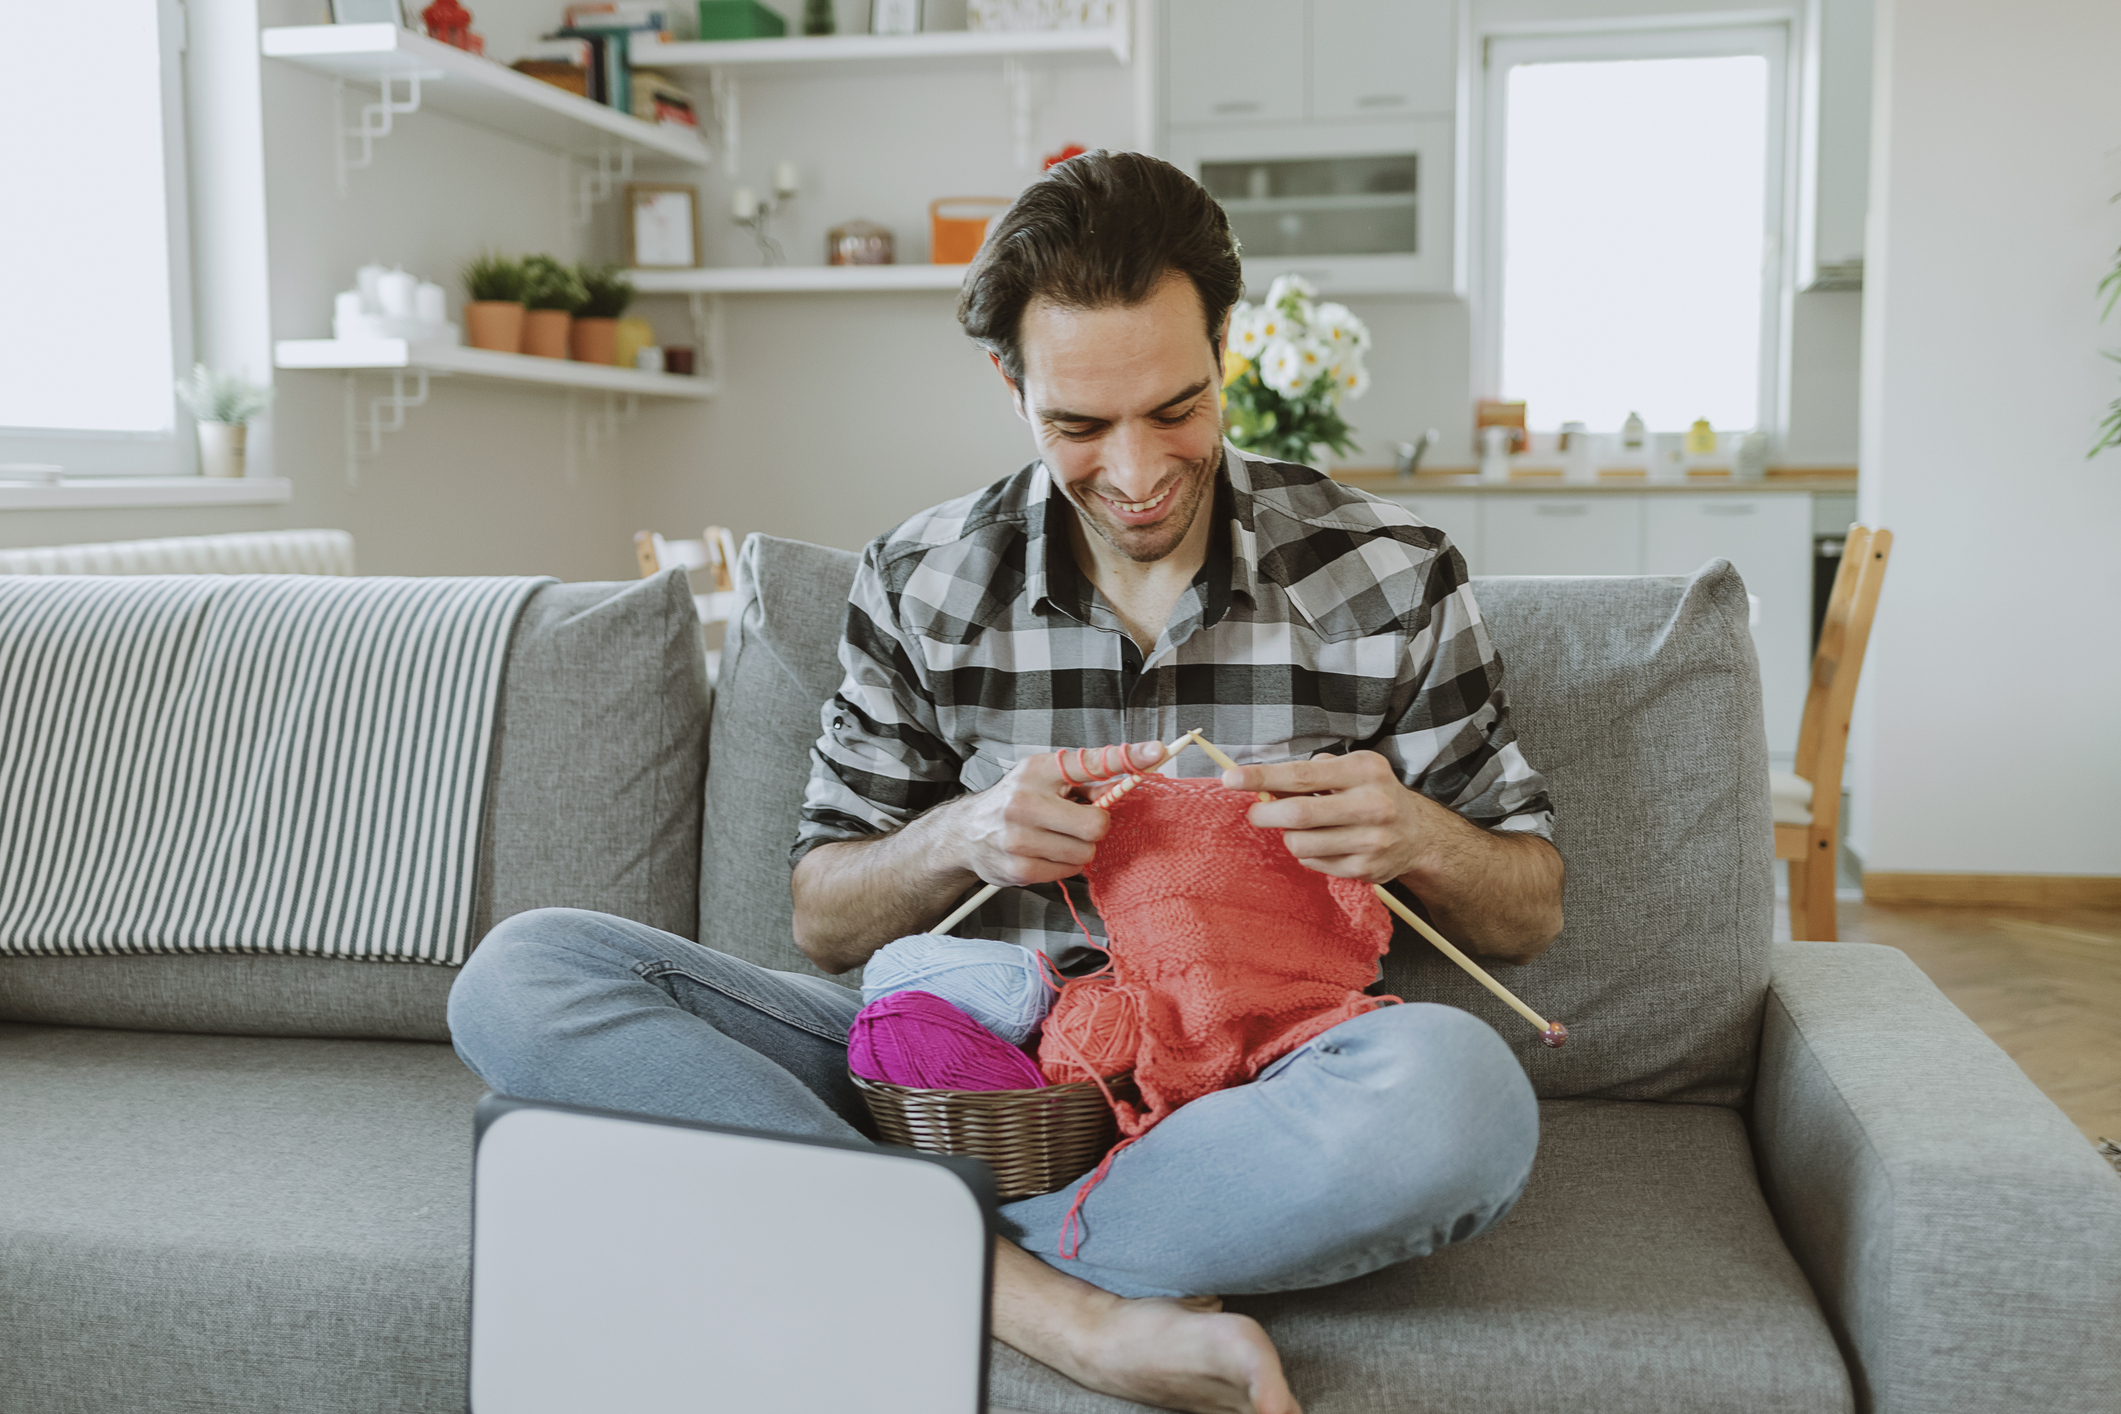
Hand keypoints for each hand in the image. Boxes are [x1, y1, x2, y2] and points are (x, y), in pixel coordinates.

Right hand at [944, 741, 1170, 888]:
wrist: (966, 831)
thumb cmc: (1016, 800)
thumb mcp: (1045, 779)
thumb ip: (1086, 780)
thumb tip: (1127, 782)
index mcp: (1038, 770)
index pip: (1091, 762)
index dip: (1128, 757)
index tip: (1157, 752)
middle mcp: (1025, 800)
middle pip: (1096, 824)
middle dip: (1094, 826)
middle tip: (1076, 822)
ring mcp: (1019, 837)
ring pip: (1085, 853)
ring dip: (1078, 849)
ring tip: (1055, 837)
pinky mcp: (1018, 868)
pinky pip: (1067, 872)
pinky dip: (1063, 866)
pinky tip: (1044, 853)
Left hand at [1222, 750, 1472, 885]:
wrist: (1419, 834)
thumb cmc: (1373, 793)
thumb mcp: (1351, 769)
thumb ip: (1311, 773)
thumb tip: (1264, 785)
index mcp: (1364, 771)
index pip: (1301, 775)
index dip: (1261, 777)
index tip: (1231, 778)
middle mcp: (1372, 805)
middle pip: (1298, 814)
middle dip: (1265, 813)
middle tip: (1255, 812)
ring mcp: (1371, 841)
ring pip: (1301, 843)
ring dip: (1287, 836)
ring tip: (1299, 827)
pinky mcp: (1366, 869)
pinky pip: (1314, 863)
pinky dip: (1307, 853)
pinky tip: (1321, 842)